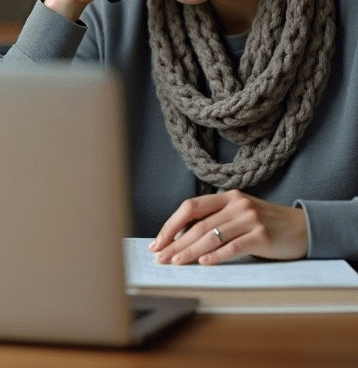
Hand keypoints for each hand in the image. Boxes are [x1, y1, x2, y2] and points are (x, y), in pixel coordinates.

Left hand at [149, 190, 308, 264]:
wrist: (302, 227)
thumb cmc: (264, 223)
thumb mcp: (238, 214)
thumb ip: (215, 221)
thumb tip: (181, 240)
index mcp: (226, 197)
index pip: (190, 207)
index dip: (171, 225)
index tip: (157, 242)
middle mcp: (236, 204)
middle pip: (198, 225)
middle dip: (176, 243)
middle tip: (161, 257)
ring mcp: (249, 219)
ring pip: (212, 236)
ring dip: (191, 251)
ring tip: (176, 262)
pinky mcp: (262, 235)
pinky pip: (234, 246)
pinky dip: (217, 256)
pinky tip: (204, 263)